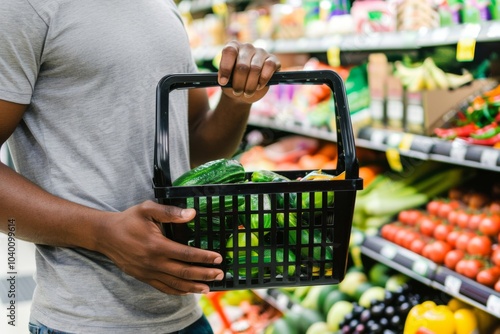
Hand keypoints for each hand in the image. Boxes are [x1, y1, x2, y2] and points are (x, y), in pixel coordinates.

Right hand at [97, 200, 223, 294]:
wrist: (105, 235)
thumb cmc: (129, 220)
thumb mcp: (148, 209)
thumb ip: (170, 212)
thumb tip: (192, 213)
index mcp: (157, 245)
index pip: (186, 254)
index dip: (204, 258)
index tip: (218, 258)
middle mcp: (154, 262)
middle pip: (184, 272)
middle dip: (204, 274)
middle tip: (220, 275)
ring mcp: (148, 272)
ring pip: (175, 283)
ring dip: (193, 286)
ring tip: (209, 288)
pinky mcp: (143, 277)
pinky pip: (163, 287)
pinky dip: (177, 291)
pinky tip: (188, 291)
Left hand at [217, 40, 280, 103]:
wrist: (244, 91)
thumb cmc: (233, 83)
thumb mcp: (225, 81)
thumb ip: (224, 78)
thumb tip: (226, 81)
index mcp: (233, 47)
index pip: (229, 52)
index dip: (226, 68)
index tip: (223, 82)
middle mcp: (247, 47)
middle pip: (242, 65)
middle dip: (239, 83)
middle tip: (237, 92)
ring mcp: (261, 52)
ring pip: (255, 69)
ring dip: (250, 85)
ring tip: (247, 93)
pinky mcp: (273, 60)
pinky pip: (269, 67)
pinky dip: (263, 79)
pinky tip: (259, 86)